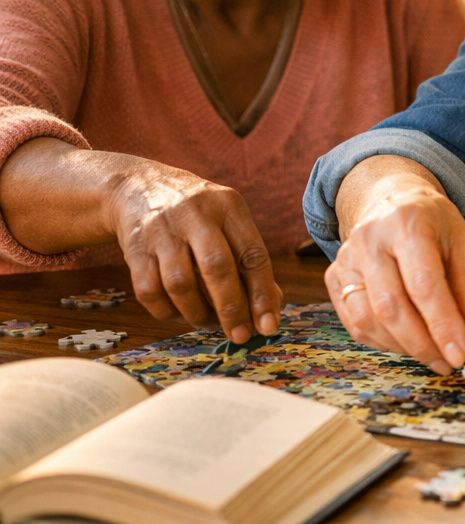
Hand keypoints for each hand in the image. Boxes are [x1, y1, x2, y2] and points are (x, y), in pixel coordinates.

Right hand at [105, 160, 281, 342]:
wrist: (139, 187)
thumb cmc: (199, 215)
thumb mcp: (229, 222)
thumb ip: (249, 260)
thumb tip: (271, 307)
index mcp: (228, 207)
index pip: (252, 254)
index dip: (262, 295)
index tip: (269, 326)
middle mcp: (195, 215)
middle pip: (216, 267)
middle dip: (231, 309)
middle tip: (240, 336)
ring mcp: (161, 231)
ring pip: (180, 283)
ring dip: (197, 313)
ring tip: (209, 323)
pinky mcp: (134, 248)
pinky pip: (148, 291)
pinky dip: (167, 311)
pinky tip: (180, 314)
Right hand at [324, 168, 464, 374]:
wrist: (390, 199)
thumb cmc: (432, 225)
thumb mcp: (463, 245)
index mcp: (408, 225)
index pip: (424, 284)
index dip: (442, 324)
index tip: (460, 355)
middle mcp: (370, 240)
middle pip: (391, 306)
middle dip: (422, 344)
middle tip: (447, 363)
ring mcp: (346, 259)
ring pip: (368, 320)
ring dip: (403, 347)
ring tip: (431, 353)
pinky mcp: (333, 276)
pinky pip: (354, 323)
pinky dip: (383, 341)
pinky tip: (406, 341)